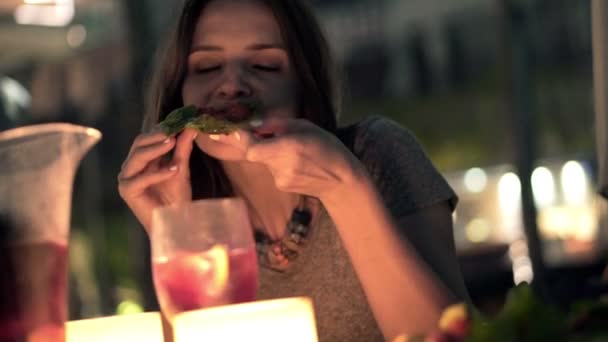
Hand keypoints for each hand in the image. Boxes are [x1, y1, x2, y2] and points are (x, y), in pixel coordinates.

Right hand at [117, 127, 197, 230]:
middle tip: (173, 131)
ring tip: (172, 143)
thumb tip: (191, 127)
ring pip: (137, 156)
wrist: (175, 222)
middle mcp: (132, 166)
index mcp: (143, 159)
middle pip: (139, 143)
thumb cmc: (177, 198)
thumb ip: (183, 148)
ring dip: (155, 149)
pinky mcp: (127, 191)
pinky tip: (173, 171)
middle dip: (156, 136)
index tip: (179, 121)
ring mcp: (127, 178)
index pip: (148, 138)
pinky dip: (157, 173)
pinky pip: (140, 178)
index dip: (161, 129)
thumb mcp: (181, 169)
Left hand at [243, 117, 365, 200]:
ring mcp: (281, 179)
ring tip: (296, 151)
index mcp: (289, 148)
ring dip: (272, 152)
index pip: (252, 148)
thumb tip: (252, 126)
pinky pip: (272, 168)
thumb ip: (276, 125)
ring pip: (264, 160)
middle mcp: (282, 166)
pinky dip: (278, 162)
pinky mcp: (282, 186)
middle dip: (257, 142)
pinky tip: (297, 163)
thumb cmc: (326, 146)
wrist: (341, 180)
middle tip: (272, 135)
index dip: (234, 140)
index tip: (217, 133)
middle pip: (255, 152)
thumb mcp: (304, 126)